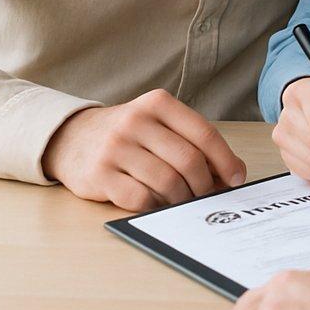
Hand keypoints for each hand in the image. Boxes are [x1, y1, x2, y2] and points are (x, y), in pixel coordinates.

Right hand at [42, 89, 245, 211]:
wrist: (72, 137)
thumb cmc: (129, 134)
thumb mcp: (159, 124)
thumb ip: (193, 141)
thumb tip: (232, 172)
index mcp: (158, 103)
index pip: (204, 133)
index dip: (225, 160)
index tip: (236, 179)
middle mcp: (136, 121)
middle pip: (188, 160)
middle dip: (205, 184)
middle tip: (208, 196)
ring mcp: (116, 148)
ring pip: (168, 182)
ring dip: (182, 198)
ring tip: (183, 200)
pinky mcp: (99, 175)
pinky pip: (141, 199)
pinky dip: (156, 206)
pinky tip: (157, 203)